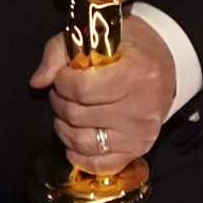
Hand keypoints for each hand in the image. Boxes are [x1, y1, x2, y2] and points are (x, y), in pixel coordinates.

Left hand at [30, 16, 175, 174]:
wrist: (165, 63)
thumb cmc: (126, 48)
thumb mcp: (93, 37)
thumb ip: (59, 53)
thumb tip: (38, 82)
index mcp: (137, 74)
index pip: (82, 89)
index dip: (62, 82)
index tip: (64, 74)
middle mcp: (142, 108)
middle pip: (78, 116)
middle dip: (60, 102)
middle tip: (63, 92)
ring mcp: (142, 133)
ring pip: (84, 142)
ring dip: (64, 128)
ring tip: (67, 112)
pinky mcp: (139, 149)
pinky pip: (101, 165)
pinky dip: (80, 156)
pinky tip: (73, 141)